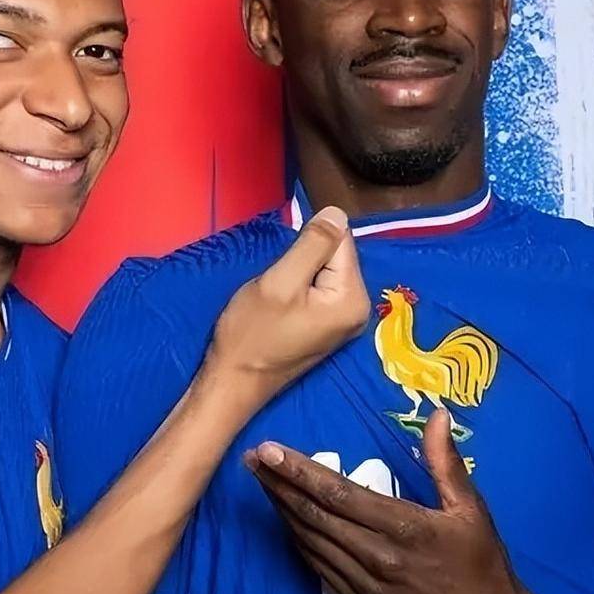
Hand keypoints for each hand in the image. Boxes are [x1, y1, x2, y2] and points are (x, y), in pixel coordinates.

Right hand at [209, 206, 368, 406]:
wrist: (235, 380)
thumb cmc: (252, 334)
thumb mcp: (279, 282)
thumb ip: (312, 245)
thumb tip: (337, 212)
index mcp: (353, 298)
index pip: (341, 240)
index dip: (308, 242)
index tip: (285, 265)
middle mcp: (359, 309)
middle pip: (336, 255)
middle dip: (304, 257)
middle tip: (277, 283)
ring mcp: (345, 319)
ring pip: (325, 269)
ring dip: (299, 272)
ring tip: (277, 294)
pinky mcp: (329, 323)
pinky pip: (319, 287)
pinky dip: (299, 286)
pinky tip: (282, 304)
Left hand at [248, 410, 535, 593]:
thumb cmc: (483, 567)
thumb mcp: (471, 510)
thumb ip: (446, 462)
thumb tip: (438, 416)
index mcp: (403, 528)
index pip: (337, 493)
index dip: (298, 471)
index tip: (270, 450)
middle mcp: (377, 556)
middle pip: (314, 515)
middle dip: (278, 485)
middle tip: (251, 461)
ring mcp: (365, 585)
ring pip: (311, 542)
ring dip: (283, 512)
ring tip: (263, 485)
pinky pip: (319, 569)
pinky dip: (298, 544)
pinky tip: (287, 525)